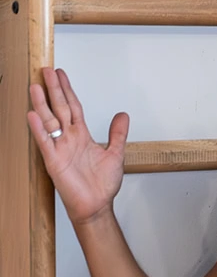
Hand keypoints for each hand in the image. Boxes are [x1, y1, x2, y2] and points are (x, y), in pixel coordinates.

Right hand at [27, 68, 128, 224]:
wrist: (96, 206)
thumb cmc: (102, 184)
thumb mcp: (116, 154)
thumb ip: (118, 134)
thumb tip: (122, 114)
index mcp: (82, 135)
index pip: (73, 107)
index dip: (68, 90)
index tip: (61, 74)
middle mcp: (68, 138)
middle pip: (59, 108)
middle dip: (53, 89)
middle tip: (46, 70)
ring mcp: (59, 148)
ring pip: (49, 121)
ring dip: (42, 104)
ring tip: (35, 86)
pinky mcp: (53, 161)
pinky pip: (45, 142)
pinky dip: (39, 129)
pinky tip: (33, 115)